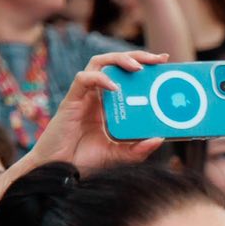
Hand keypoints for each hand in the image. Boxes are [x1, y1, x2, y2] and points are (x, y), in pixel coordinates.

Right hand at [21, 50, 167, 170]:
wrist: (60, 169)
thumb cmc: (86, 159)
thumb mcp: (120, 156)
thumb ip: (138, 150)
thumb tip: (160, 139)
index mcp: (110, 103)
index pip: (126, 75)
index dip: (143, 65)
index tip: (164, 62)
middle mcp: (98, 95)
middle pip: (115, 63)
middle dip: (137, 56)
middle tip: (158, 59)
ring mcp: (84, 96)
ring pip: (99, 63)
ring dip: (119, 60)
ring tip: (138, 67)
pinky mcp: (71, 100)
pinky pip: (83, 79)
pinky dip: (100, 79)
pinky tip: (115, 87)